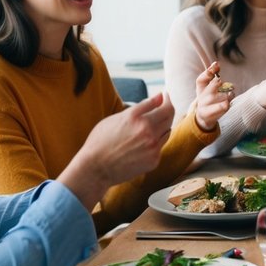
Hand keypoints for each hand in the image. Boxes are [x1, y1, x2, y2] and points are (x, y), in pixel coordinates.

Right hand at [59, 93, 174, 209]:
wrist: (95, 169)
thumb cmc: (101, 142)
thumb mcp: (115, 119)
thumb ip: (140, 108)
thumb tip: (158, 97)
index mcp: (135, 117)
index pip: (161, 103)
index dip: (165, 98)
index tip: (165, 96)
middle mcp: (147, 130)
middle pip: (169, 115)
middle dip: (168, 108)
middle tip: (165, 107)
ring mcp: (152, 146)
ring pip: (167, 130)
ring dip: (163, 126)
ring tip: (150, 126)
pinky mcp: (154, 160)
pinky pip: (161, 146)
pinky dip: (155, 142)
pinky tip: (143, 144)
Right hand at [192, 61, 231, 130]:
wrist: (205, 118)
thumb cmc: (210, 99)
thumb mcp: (209, 87)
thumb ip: (212, 75)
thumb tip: (216, 64)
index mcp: (201, 89)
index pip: (201, 79)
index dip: (209, 71)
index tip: (217, 64)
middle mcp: (201, 97)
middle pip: (214, 85)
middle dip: (221, 83)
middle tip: (224, 85)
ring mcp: (205, 106)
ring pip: (224, 95)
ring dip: (228, 94)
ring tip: (227, 96)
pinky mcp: (210, 114)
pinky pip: (224, 105)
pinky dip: (228, 102)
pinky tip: (227, 102)